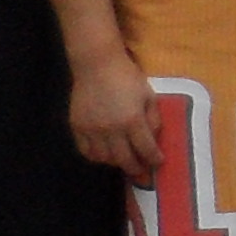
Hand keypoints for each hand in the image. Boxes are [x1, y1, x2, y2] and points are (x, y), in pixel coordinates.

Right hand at [66, 33, 153, 174]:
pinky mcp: (77, 127)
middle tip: (141, 170)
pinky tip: (104, 154)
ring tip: (123, 160)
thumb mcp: (148, 95)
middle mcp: (111, 129)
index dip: (153, 159)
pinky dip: (96, 156)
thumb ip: (153, 118)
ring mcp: (92, 130)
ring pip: (104, 158)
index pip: (145, 149)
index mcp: (132, 120)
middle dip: (136, 168)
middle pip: (124, 159)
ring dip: (115, 163)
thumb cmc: (127, 77)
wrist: (97, 65)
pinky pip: (86, 150)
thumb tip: (154, 140)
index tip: (158, 163)